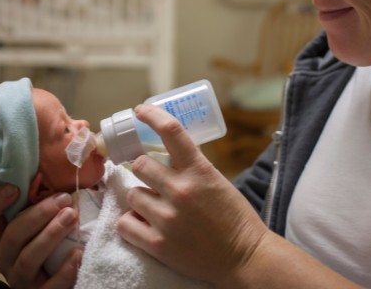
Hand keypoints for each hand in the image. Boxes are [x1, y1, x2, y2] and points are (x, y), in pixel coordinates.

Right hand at [0, 185, 80, 288]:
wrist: (66, 274)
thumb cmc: (59, 237)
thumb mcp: (49, 216)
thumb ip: (50, 194)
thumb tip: (71, 156)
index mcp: (4, 234)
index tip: (14, 187)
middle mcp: (7, 256)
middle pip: (12, 235)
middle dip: (37, 215)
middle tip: (64, 199)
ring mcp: (21, 278)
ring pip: (28, 258)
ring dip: (50, 235)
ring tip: (72, 217)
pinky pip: (49, 285)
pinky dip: (64, 269)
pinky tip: (79, 254)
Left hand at [116, 104, 268, 285]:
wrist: (245, 258)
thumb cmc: (234, 219)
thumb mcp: (217, 182)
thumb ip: (192, 168)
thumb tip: (166, 155)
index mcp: (199, 170)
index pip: (171, 131)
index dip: (151, 115)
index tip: (140, 110)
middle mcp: (181, 190)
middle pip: (140, 164)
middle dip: (144, 170)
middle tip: (151, 179)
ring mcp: (167, 218)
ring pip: (131, 194)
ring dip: (140, 199)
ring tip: (154, 208)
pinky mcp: (158, 245)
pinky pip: (125, 224)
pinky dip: (131, 224)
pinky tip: (144, 225)